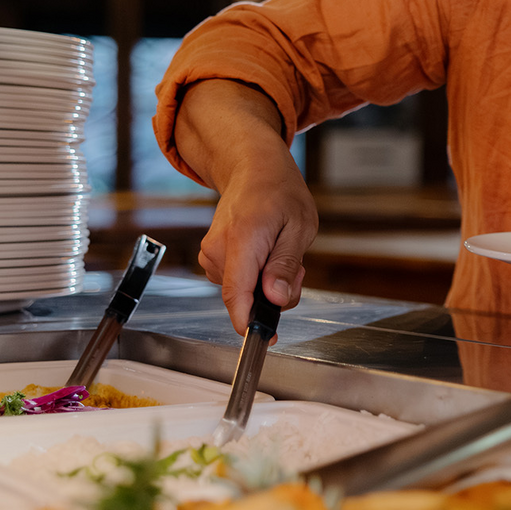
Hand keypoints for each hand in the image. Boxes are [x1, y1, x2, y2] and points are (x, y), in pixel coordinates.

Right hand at [196, 154, 314, 340]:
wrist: (253, 170)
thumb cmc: (280, 193)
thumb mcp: (299, 227)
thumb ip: (286, 265)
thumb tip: (276, 297)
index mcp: (242, 240)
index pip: (237, 294)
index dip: (249, 323)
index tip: (265, 339)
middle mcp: (218, 249)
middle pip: (246, 296)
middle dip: (275, 294)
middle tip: (296, 268)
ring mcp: (211, 253)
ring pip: (243, 289)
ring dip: (267, 282)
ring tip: (280, 251)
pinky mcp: (211, 256)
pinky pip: (237, 280)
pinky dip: (255, 275)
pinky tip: (265, 252)